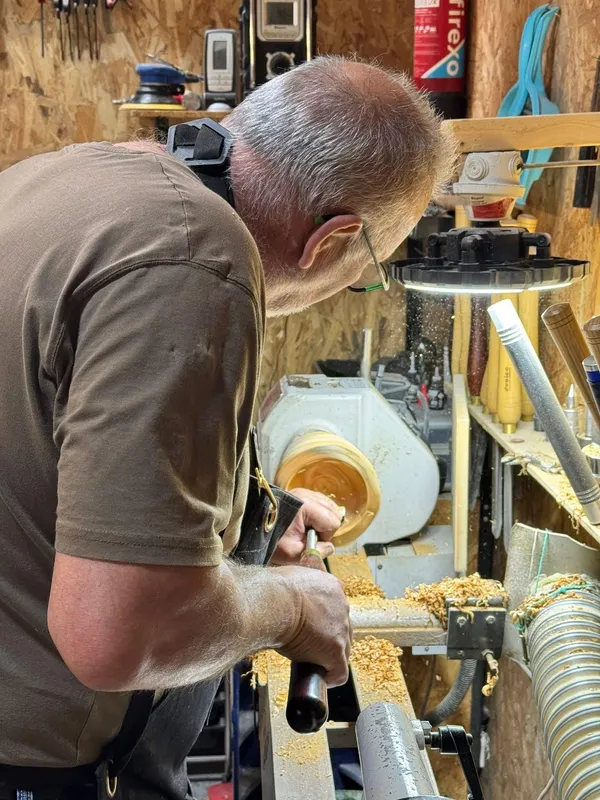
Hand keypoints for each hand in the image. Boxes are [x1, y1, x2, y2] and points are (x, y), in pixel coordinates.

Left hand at [271, 488, 343, 564]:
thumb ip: (316, 552)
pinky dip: (317, 513)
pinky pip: (319, 502)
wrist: (251, 528)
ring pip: (329, 505)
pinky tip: (305, 522)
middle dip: (325, 527)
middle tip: (308, 536)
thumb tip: (329, 547)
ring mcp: (303, 491)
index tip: (310, 542)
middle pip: (334, 511)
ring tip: (305, 529)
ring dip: (322, 520)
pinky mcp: (299, 493)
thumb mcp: (293, 553)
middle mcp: (306, 494)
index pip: (333, 521)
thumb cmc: (270, 540)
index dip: (325, 536)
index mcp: (306, 506)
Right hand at [276, 565, 350, 686]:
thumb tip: (285, 595)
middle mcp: (341, 605)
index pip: (334, 608)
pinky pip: (340, 672)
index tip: (309, 628)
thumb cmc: (270, 592)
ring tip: (310, 662)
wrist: (272, 602)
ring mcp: (341, 629)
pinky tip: (316, 677)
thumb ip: (294, 590)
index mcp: (331, 586)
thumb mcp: (287, 582)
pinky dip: (329, 677)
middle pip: (342, 629)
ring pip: (343, 650)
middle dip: (327, 639)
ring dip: (327, 657)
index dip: (322, 622)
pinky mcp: (335, 650)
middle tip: (307, 645)